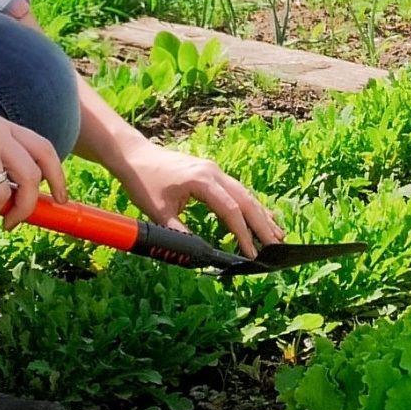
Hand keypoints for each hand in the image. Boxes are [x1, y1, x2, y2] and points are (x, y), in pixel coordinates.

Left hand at [116, 140, 282, 252]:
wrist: (133, 155)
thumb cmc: (143, 182)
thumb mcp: (158, 212)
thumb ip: (180, 233)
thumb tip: (199, 254)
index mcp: (202, 181)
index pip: (231, 210)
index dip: (243, 234)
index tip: (252, 253)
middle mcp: (214, 172)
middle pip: (246, 200)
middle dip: (262, 224)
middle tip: (277, 245)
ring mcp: (214, 170)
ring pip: (245, 193)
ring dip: (261, 214)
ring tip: (277, 233)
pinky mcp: (211, 172)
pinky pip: (237, 189)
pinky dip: (250, 204)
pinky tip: (260, 215)